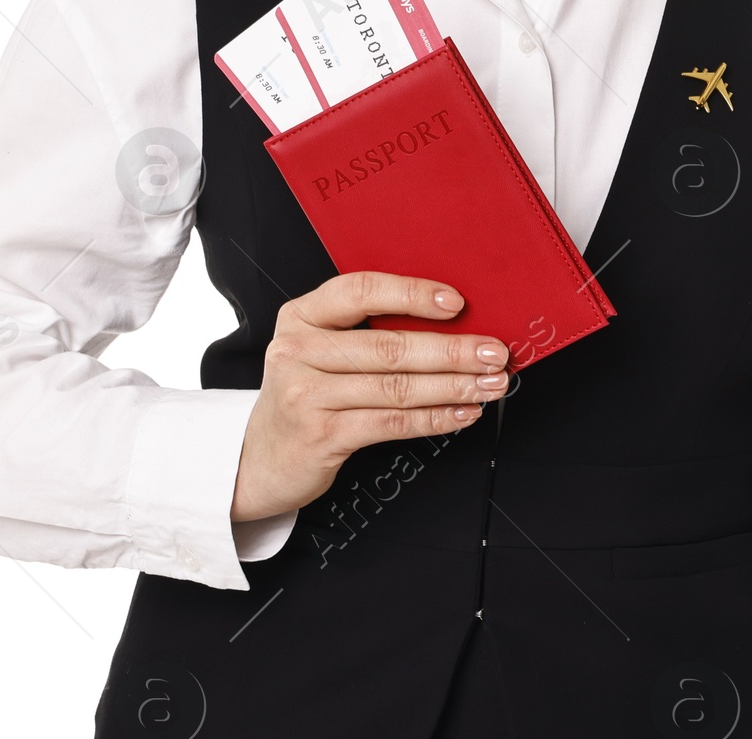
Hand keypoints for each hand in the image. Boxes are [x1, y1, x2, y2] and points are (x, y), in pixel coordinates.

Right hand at [229, 271, 509, 522]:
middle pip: (389, 345)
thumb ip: (364, 331)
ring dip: (453, 386)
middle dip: (452, 349)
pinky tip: (461, 414)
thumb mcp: (318, 350)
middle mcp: (297, 349)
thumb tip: (447, 321)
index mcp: (301, 315)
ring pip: (396, 387)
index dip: (411, 293)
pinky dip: (434, 418)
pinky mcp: (320, 434)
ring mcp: (305, 393)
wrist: (257, 460)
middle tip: (494, 351)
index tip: (457, 302)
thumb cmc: (304, 395)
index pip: (361, 291)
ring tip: (489, 385)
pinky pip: (391, 423)